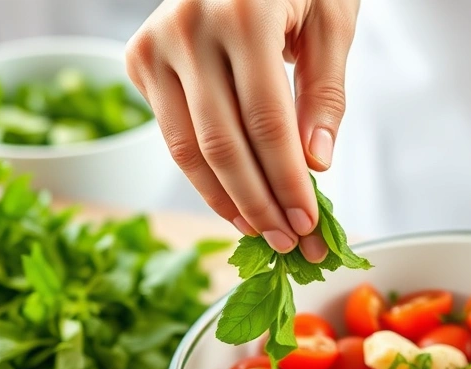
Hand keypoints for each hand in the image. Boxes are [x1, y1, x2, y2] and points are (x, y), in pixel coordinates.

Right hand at [126, 0, 358, 261]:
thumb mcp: (330, 22)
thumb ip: (324, 93)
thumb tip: (316, 164)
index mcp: (243, 12)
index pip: (268, 121)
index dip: (288, 181)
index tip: (310, 223)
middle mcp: (188, 27)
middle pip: (223, 144)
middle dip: (261, 204)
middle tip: (290, 243)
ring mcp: (155, 43)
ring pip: (188, 149)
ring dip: (228, 201)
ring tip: (263, 232)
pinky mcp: (139, 59)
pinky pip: (173, 134)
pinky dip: (204, 175)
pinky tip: (236, 200)